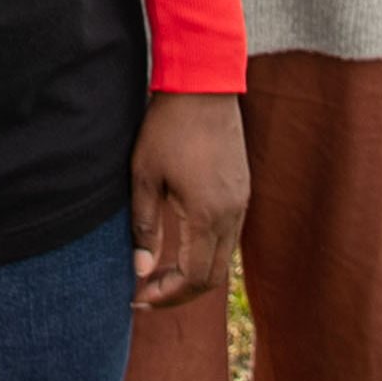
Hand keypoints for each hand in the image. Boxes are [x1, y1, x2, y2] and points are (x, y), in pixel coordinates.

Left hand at [129, 93, 247, 308]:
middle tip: (147, 293)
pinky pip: (229, 237)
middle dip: (179, 293)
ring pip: (224, 259)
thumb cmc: (167, 127)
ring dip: (193, 274)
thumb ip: (143, 226)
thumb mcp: (144, 176)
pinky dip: (206, 252)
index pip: (194, 279)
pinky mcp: (242, 191)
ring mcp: (241, 203)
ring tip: (160, 273)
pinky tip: (181, 246)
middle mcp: (232, 214)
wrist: (203, 85)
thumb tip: (141, 269)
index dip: (166, 296)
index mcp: (207, 215)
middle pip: (213, 278)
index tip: (139, 296)